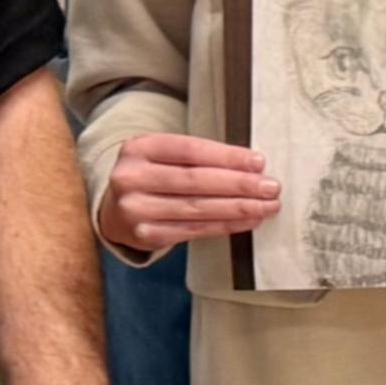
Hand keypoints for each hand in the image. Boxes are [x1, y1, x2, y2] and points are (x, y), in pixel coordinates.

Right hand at [98, 133, 278, 256]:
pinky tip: (247, 220)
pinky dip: (225, 225)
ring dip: (238, 208)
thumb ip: (197, 156)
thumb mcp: (162, 156)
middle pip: (195, 180)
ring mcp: (136, 210)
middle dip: (239, 184)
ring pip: (197, 208)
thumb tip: (252, 165)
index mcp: (138, 148)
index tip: (258, 162)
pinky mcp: (146, 236)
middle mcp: (131, 178)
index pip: (189, 150)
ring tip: (266, 206)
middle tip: (271, 187)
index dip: (227, 157)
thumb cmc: (151, 177)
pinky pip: (194, 230)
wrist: (113, 210)